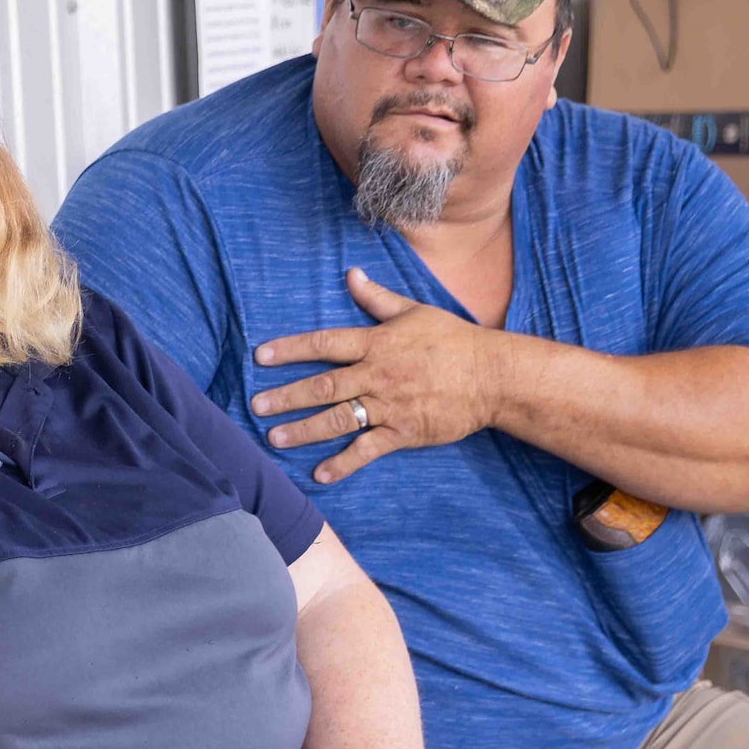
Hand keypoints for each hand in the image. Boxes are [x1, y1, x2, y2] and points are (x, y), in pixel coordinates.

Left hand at [250, 269, 506, 483]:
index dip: (291, 349)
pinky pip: (367, 450)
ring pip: (338, 419)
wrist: (493, 376)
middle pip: (323, 387)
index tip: (261, 357)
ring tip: (274, 438)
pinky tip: (319, 474)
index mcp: (377, 343)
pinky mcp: (403, 432)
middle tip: (255, 406)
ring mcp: (389, 406)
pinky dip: (343, 463)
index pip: (324, 344)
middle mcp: (378, 375)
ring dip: (304, 430)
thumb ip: (377, 299)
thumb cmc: (453, 340)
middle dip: (286, 396)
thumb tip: (351, 274)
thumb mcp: (414, 312)